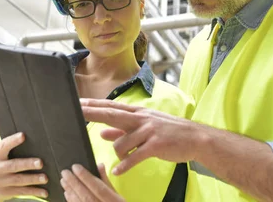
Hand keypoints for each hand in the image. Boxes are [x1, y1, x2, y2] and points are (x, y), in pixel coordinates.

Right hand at [0, 132, 47, 199]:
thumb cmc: (4, 163)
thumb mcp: (3, 155)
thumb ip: (13, 148)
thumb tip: (34, 138)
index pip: (3, 146)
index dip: (12, 141)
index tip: (23, 135)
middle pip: (13, 166)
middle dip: (27, 164)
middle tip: (40, 163)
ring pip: (19, 180)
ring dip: (33, 179)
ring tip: (45, 178)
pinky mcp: (6, 192)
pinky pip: (22, 192)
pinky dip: (34, 192)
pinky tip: (44, 192)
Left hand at [61, 163, 124, 201]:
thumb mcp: (117, 194)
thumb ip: (106, 181)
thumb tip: (99, 165)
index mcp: (113, 201)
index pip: (98, 187)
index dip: (86, 177)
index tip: (75, 167)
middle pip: (86, 195)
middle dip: (74, 183)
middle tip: (65, 172)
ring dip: (70, 191)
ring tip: (63, 181)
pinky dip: (71, 201)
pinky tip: (67, 194)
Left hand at [80, 98, 199, 174]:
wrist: (195, 138)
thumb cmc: (168, 132)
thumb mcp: (145, 127)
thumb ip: (122, 130)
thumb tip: (101, 132)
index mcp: (137, 113)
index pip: (111, 107)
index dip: (94, 105)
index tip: (77, 102)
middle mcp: (141, 118)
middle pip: (112, 115)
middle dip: (93, 113)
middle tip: (77, 111)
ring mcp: (149, 130)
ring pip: (122, 142)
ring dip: (118, 154)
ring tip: (122, 160)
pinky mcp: (156, 145)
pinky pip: (135, 156)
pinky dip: (125, 165)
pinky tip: (118, 171)